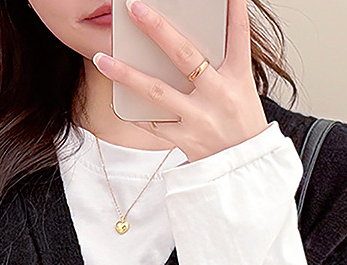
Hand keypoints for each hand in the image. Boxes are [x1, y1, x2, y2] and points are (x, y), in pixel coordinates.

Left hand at [91, 0, 269, 162]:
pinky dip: (134, 111)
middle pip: (184, 56)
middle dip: (158, 30)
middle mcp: (219, 94)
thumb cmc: (240, 121)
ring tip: (103, 59)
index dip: (232, 9)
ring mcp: (200, 118)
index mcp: (238, 76)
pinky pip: (154, 124)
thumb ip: (222, 60)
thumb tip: (197, 36)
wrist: (244, 167)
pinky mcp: (186, 140)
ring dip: (127, 74)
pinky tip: (116, 97)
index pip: (237, 34)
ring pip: (158, 91)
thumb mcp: (242, 87)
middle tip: (135, 8)